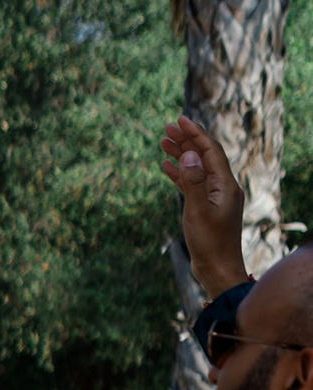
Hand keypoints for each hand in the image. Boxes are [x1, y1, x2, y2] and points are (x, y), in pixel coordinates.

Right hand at [161, 114, 247, 293]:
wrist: (218, 269)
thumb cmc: (210, 242)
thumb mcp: (199, 211)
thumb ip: (193, 182)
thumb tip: (189, 156)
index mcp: (226, 185)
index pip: (210, 151)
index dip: (195, 134)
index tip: (180, 120)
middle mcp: (223, 187)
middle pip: (204, 156)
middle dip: (187, 141)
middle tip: (167, 128)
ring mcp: (216, 197)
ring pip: (197, 168)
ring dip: (182, 155)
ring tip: (163, 143)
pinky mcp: (207, 207)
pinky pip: (193, 183)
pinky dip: (180, 173)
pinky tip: (166, 167)